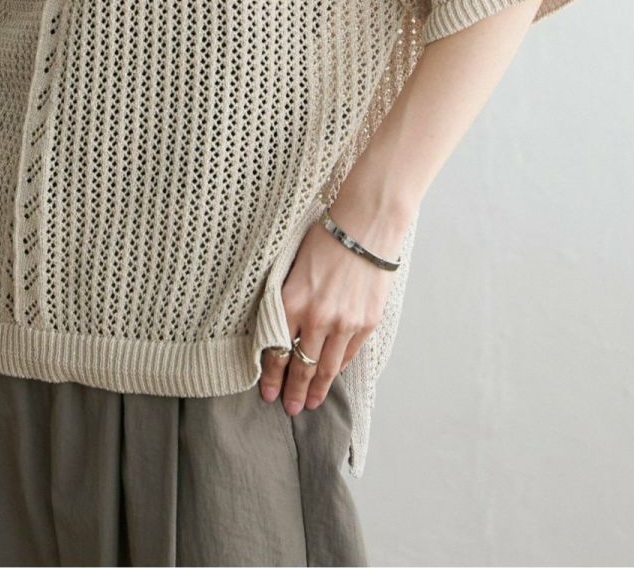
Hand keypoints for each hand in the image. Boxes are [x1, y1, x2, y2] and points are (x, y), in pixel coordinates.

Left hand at [259, 212, 404, 414]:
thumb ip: (286, 299)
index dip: (271, 376)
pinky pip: (348, 354)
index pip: (275, 351)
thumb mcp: (293, 266)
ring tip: (311, 403)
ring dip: (317, 389)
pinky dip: (337, 367)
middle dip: (294, 391)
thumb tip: (277, 325)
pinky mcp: (366, 323)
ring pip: (326, 368)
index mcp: (292, 302)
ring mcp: (345, 324)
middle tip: (289, 407)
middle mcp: (317, 319)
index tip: (267, 393)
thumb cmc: (326, 237)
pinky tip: (331, 375)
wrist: (366, 226)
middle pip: (301, 366)